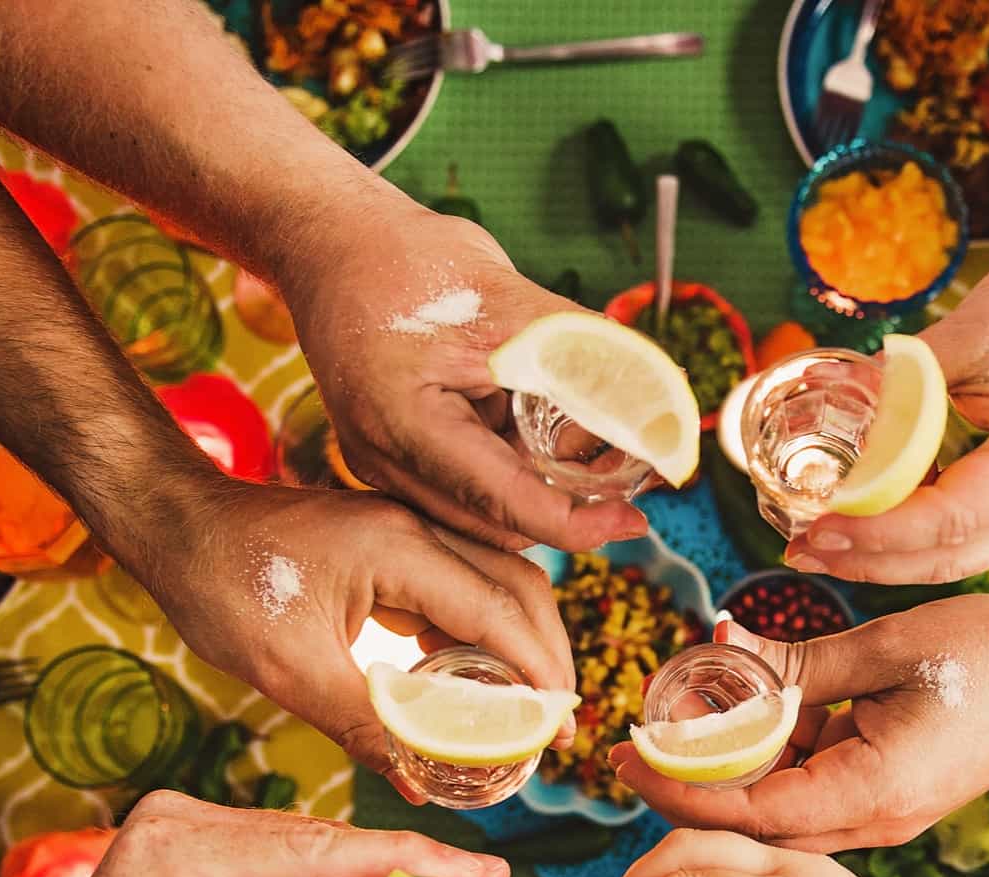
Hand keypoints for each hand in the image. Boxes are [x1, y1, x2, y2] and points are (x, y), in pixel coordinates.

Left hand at [132, 479, 574, 784]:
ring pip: (496, 582)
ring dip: (519, 642)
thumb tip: (416, 781)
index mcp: (399, 549)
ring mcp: (405, 530)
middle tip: (553, 724)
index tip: (558, 729)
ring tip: (524, 708)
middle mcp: (416, 530)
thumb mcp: (290, 670)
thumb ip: (363, 723)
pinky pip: (457, 584)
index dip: (539, 674)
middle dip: (548, 656)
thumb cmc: (222, 584)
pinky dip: (479, 632)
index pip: (499, 611)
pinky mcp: (390, 542)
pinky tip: (470, 680)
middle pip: (519, 587)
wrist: (177, 522)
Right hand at [276, 189, 648, 551]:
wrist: (331, 241)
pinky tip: (541, 427)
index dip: (578, 522)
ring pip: (483, 513)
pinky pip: (465, 489)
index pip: (506, 502)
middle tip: (629, 470)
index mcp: (403, 424)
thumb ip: (579, 353)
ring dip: (541, 487)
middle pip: (496, 523)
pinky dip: (512, 469)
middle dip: (567, 505)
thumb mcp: (506, 298)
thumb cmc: (402, 259)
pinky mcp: (394, 456)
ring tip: (588, 436)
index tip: (634, 520)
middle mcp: (384, 460)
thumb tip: (657, 398)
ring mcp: (384, 464)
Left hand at [612, 594, 988, 850]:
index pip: (744, 809)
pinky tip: (752, 705)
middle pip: (752, 819)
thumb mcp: (883, 647)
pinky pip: (813, 786)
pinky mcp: (890, 793)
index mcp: (868, 793)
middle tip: (637, 735)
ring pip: (780, 803)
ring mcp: (883, 812)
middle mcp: (871, 820)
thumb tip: (722, 657)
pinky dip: (776, 752)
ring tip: (688, 704)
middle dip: (692, 781)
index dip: (676, 786)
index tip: (623, 756)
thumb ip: (797, 666)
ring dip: (733, 762)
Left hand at [785, 218, 988, 582]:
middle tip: (799, 549)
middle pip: (946, 558)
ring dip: (885, 554)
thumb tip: (824, 398)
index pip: (946, 522)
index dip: (876, 531)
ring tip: (818, 543)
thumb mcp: (973, 334)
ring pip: (952, 554)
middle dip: (869, 561)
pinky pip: (962, 530)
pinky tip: (863, 521)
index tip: (817, 525)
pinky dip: (910, 531)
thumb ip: (900, 381)